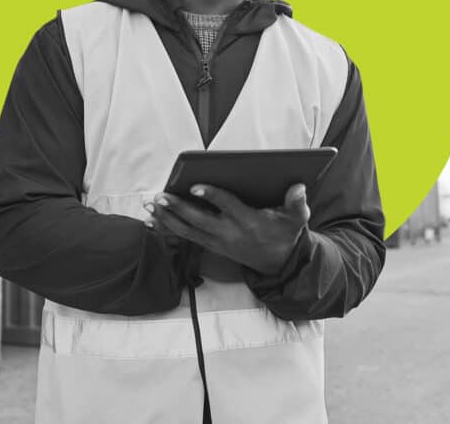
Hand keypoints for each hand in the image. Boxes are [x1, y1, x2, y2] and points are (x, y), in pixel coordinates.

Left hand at [144, 183, 309, 275]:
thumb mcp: (296, 219)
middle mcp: (229, 233)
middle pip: (199, 221)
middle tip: (160, 195)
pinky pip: (186, 238)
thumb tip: (298, 187)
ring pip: (188, 231)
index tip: (195, 185)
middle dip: (178, 208)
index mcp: (248, 222)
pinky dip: (167, 229)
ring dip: (167, 218)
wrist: (279, 264)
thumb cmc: (285, 235)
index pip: (227, 206)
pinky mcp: (212, 246)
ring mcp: (218, 242)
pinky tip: (151, 221)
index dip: (212, 195)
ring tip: (151, 203)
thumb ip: (297, 203)